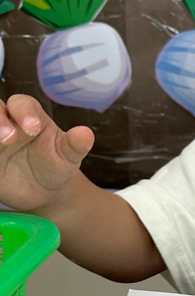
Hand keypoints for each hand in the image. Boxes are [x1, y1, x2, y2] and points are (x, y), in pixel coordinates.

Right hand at [0, 95, 93, 210]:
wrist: (44, 191)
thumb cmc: (56, 165)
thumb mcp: (68, 157)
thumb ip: (75, 145)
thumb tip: (86, 135)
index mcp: (30, 116)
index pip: (22, 104)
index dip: (25, 112)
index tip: (33, 127)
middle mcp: (6, 123)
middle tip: (8, 138)